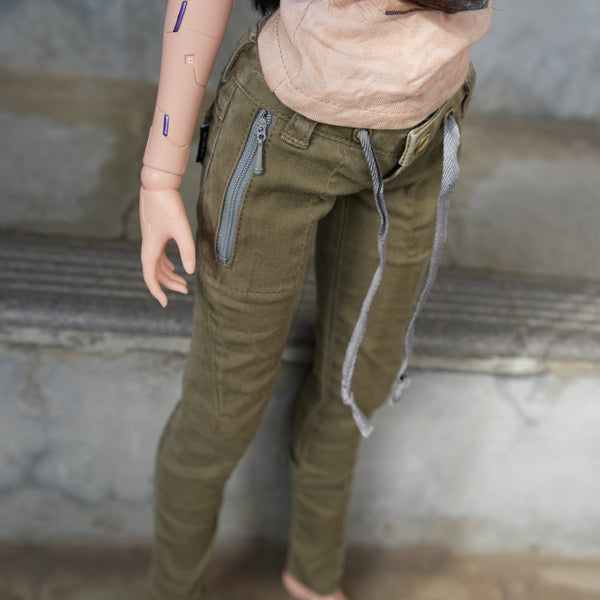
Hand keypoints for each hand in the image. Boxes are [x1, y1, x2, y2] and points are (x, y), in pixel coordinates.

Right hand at [139, 185, 195, 307]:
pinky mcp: (156, 233)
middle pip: (156, 272)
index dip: (157, 292)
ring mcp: (151, 240)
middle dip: (169, 284)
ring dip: (169, 274)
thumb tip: (189, 272)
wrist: (158, 185)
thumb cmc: (169, 206)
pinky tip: (177, 266)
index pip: (150, 277)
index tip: (164, 304)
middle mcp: (148, 247)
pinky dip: (167, 264)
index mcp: (150, 249)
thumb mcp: (182, 230)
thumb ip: (187, 251)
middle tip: (185, 290)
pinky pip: (159, 255)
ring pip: (158, 264)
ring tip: (183, 282)